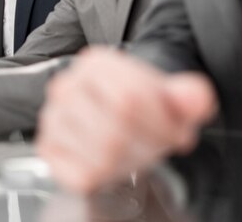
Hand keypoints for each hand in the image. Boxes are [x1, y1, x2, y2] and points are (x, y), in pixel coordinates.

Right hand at [37, 47, 216, 193]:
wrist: (117, 106)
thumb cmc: (143, 102)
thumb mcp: (173, 93)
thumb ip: (190, 94)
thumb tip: (194, 99)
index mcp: (96, 63)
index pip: (129, 97)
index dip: (161, 123)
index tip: (176, 131)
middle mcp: (66, 86)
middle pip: (115, 131)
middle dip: (148, 146)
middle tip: (159, 145)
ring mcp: (53, 117)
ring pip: (100, 155)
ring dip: (130, 162)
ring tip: (138, 151)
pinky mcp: (47, 146)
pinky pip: (80, 175)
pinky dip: (105, 177)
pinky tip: (115, 162)